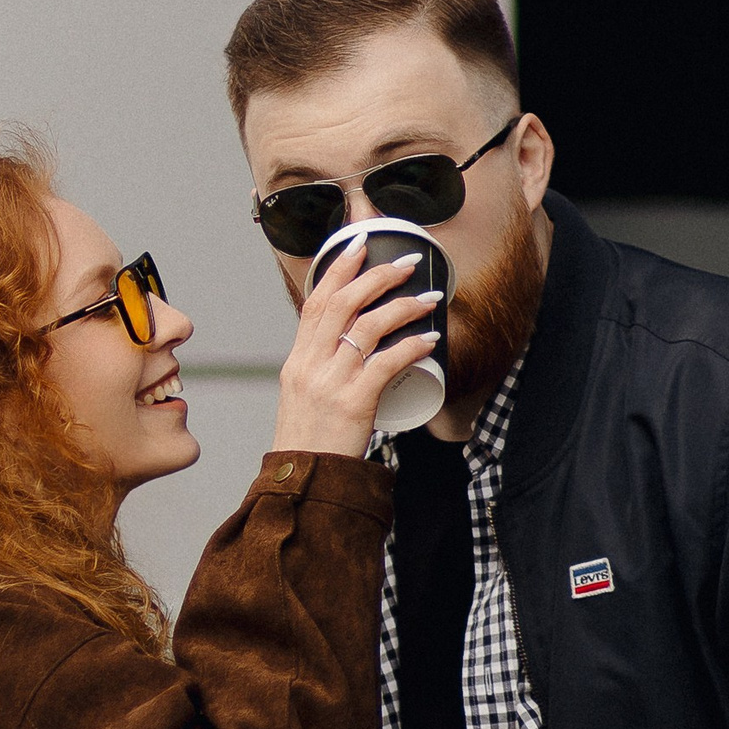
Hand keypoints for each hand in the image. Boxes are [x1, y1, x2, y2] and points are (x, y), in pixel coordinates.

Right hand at [269, 242, 439, 459]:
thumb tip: (350, 345)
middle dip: (378, 276)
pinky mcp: (354, 404)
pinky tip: (429, 340)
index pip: (316, 301)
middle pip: (343, 304)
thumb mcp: (303, 396)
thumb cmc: (310, 441)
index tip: (361, 244)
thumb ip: (322, 368)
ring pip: (368, 328)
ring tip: (430, 299)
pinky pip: (386, 364)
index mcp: (298, 360)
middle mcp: (310, 365)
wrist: (303, 483)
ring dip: (403, 307)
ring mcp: (331, 383)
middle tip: (408, 263)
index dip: (339, 269)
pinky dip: (410, 347)